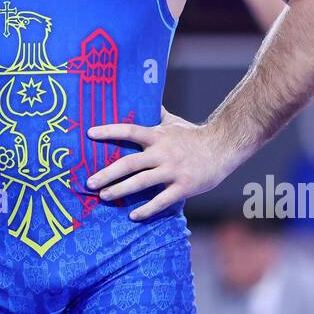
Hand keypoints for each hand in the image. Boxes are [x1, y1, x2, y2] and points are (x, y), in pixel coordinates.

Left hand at [84, 107, 232, 220]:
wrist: (223, 147)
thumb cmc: (194, 135)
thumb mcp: (173, 122)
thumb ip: (156, 114)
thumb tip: (145, 98)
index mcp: (158, 136)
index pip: (129, 130)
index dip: (109, 131)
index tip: (89, 133)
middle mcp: (162, 153)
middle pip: (129, 163)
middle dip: (107, 174)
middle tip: (89, 182)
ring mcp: (172, 171)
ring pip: (141, 183)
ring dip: (120, 190)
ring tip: (103, 196)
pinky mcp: (183, 187)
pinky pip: (161, 201)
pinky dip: (146, 209)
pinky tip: (133, 215)